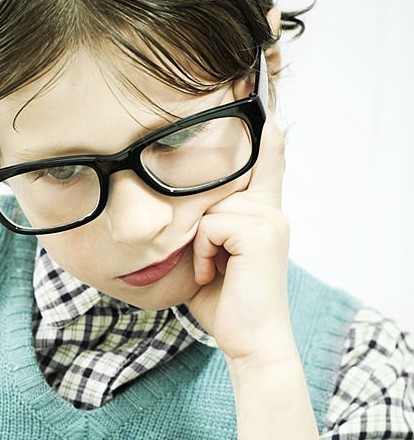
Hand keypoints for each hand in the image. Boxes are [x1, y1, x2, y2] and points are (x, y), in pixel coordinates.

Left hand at [185, 113, 295, 365]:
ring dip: (199, 243)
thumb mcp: (208, 255)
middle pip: (220, 179)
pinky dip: (203, 253)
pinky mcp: (260, 231)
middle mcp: (269, 207)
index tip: (259, 97)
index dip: (262, 128)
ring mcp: (268, 217)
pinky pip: (209, 225)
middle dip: (199, 219)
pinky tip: (216, 275)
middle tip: (213, 263)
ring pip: (207, 206)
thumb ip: (203, 225)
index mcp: (261, 210)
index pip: (265, 156)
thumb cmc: (225, 302)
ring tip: (214, 271)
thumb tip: (169, 206)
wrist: (249, 342)